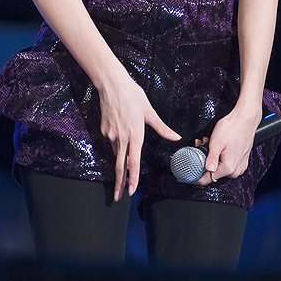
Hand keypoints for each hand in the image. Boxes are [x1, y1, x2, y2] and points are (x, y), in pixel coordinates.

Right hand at [98, 62, 179, 200]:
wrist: (111, 84)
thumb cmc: (132, 95)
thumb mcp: (149, 111)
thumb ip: (162, 128)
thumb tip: (176, 137)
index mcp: (135, 135)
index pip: (133, 162)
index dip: (132, 178)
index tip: (131, 191)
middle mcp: (122, 138)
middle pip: (120, 165)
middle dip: (120, 183)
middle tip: (119, 196)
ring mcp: (111, 134)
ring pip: (117, 152)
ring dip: (120, 161)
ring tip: (123, 167)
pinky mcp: (104, 130)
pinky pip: (112, 141)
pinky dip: (117, 144)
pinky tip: (120, 133)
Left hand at [196, 99, 262, 185]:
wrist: (245, 118)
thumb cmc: (232, 128)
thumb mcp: (216, 143)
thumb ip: (210, 159)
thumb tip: (206, 170)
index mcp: (229, 168)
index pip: (208, 179)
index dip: (196, 177)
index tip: (189, 174)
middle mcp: (236, 170)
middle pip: (214, 173)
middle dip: (204, 162)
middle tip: (199, 148)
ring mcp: (240, 165)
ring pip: (220, 167)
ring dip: (211, 157)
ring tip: (208, 143)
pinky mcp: (241, 160)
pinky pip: (227, 163)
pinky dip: (220, 156)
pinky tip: (217, 146)